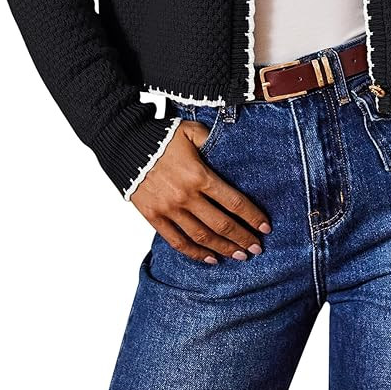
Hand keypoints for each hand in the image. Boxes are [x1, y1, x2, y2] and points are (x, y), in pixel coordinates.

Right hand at [130, 118, 271, 262]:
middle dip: (242, 238)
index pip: (233, 202)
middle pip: (221, 224)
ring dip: (223, 248)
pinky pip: (177, 241)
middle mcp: (186, 196)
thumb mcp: (190, 130)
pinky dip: (195, 253)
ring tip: (240, 256)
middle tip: (257, 248)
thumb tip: (232, 146)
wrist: (124, 144)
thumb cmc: (161, 135)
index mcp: (199, 175)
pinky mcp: (153, 217)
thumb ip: (212, 139)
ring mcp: (169, 209)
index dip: (252, 217)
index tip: (266, 227)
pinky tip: (211, 259)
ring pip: (202, 236)